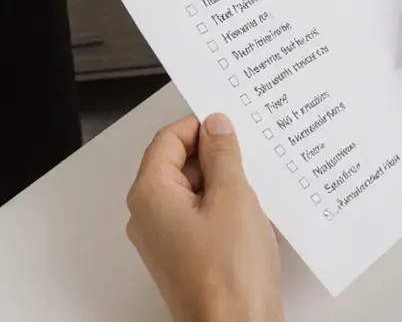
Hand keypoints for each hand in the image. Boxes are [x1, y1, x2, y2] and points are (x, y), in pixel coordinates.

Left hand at [126, 114, 282, 321]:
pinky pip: (200, 218)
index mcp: (150, 195)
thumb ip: (223, 154)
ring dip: (222, 185)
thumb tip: (216, 127)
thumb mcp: (232, 196)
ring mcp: (165, 240)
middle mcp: (149, 217)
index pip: (168, 139)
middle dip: (213, 157)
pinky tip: (250, 218)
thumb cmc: (228, 275)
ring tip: (252, 192)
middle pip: (177, 164)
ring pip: (192, 192)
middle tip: (247, 156)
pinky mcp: (184, 257)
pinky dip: (224, 210)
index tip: (229, 125)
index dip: (200, 127)